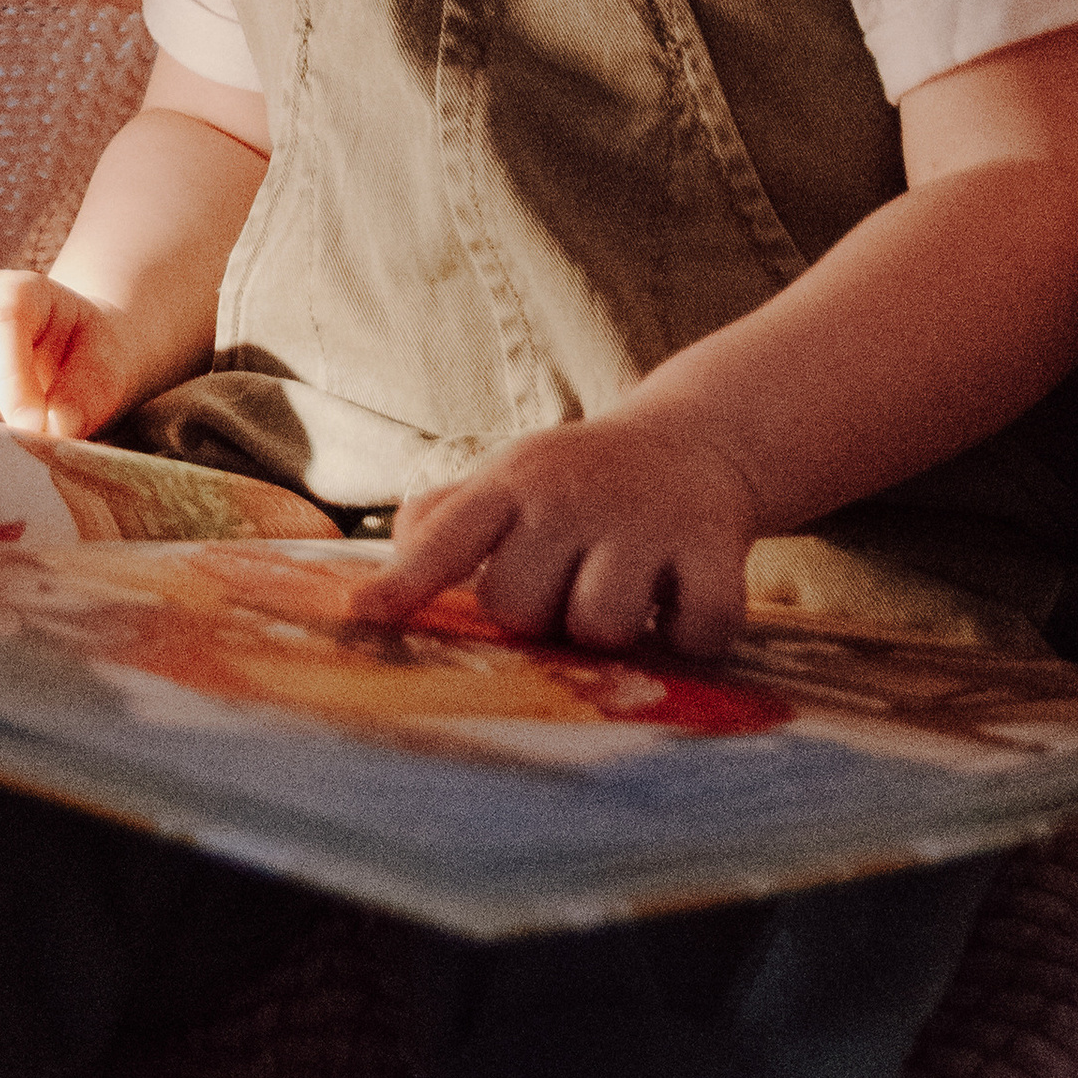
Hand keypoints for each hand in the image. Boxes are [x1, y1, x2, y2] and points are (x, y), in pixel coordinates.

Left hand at [348, 416, 763, 655]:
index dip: (404, 581)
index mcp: (509, 484)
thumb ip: (439, 523)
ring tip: (621, 590)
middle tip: (566, 582)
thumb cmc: (574, 482)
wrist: (692, 442)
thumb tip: (377, 583)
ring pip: (599, 627)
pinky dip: (687, 636)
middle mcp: (571, 497)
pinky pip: (693, 633)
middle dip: (537, 615)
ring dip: (609, 630)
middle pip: (518, 607)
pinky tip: (677, 601)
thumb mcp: (504, 482)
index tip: (363, 614)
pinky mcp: (715, 548)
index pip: (443, 537)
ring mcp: (645, 520)